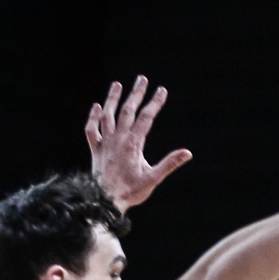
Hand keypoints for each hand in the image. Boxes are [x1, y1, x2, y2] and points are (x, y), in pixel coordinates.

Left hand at [86, 76, 191, 210]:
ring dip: (112, 98)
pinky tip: (97, 106)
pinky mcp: (95, 150)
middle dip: (135, 94)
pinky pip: (91, 130)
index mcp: (133, 144)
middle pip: (127, 110)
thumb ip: (170, 163)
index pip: (146, 118)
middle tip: (141, 78)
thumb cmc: (131, 191)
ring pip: (107, 115)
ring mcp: (105, 143)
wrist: (104, 201)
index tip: (162, 90)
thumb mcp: (153, 179)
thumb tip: (187, 153)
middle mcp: (117, 139)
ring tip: (117, 84)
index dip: (155, 103)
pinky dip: (93, 117)